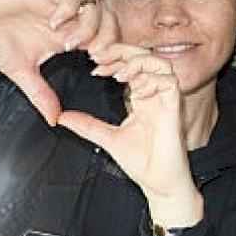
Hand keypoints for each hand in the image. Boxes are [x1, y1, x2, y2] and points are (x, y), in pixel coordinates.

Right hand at [0, 0, 104, 124]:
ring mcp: (59, 6)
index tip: (99, 70)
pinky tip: (54, 23)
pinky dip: (69, 9)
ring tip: (69, 42)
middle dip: (108, 40)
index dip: (110, 54)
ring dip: (89, 26)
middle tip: (93, 55)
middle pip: (109, 22)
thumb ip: (41, 95)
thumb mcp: (22, 73)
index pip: (105, 41)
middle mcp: (68, 21)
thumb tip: (53, 119)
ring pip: (94, 8)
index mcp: (68, 38)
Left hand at [58, 42, 201, 227]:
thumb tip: (61, 117)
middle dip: (123, 52)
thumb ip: (87, 125)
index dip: (114, 59)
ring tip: (118, 72)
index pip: (132, 66)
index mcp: (142, 99)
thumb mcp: (107, 138)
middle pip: (146, 58)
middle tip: (101, 56)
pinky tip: (134, 88)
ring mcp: (166, 101)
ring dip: (138, 62)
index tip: (94, 64)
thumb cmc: (142, 163)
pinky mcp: (174, 109)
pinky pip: (169, 82)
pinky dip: (151, 79)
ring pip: (161, 64)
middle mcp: (155, 96)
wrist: (159, 183)